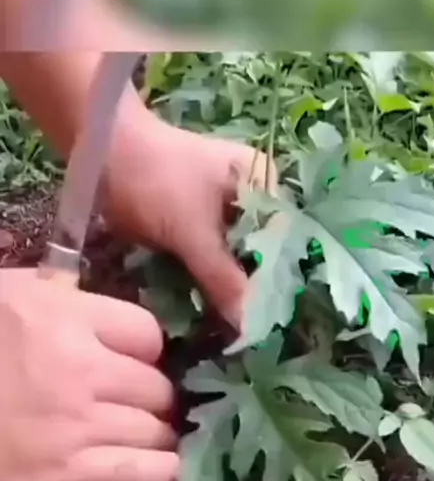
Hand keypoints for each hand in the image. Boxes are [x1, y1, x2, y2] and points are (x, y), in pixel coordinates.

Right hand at [0, 269, 177, 480]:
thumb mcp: (13, 294)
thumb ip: (61, 293)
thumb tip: (97, 297)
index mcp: (67, 318)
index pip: (148, 334)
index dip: (147, 347)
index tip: (138, 356)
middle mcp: (81, 370)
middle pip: (157, 386)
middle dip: (155, 392)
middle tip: (144, 397)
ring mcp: (76, 424)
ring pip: (154, 430)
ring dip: (157, 429)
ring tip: (152, 429)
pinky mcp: (63, 471)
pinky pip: (137, 471)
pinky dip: (162, 469)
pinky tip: (170, 465)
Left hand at [106, 112, 277, 326]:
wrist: (99, 149)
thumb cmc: (154, 180)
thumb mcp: (191, 232)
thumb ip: (223, 278)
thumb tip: (250, 327)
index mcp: (264, 182)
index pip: (287, 240)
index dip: (282, 279)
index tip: (276, 319)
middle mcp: (252, 193)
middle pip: (262, 251)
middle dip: (256, 287)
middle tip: (255, 331)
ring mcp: (223, 207)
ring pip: (237, 256)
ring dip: (233, 286)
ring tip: (237, 326)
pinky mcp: (196, 220)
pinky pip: (214, 255)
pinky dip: (211, 277)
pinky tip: (215, 307)